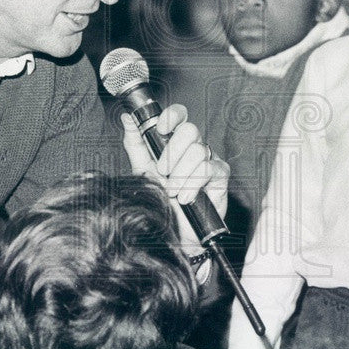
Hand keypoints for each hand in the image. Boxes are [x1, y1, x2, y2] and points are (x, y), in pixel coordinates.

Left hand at [121, 104, 228, 239]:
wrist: (173, 234)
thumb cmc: (160, 201)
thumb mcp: (142, 170)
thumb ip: (135, 143)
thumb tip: (127, 117)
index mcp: (175, 142)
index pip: (179, 115)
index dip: (172, 115)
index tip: (161, 127)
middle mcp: (193, 148)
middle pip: (190, 130)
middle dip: (172, 152)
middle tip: (163, 172)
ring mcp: (209, 161)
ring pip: (198, 151)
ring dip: (180, 175)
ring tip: (172, 192)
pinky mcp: (220, 177)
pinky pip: (209, 169)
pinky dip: (193, 185)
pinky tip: (186, 198)